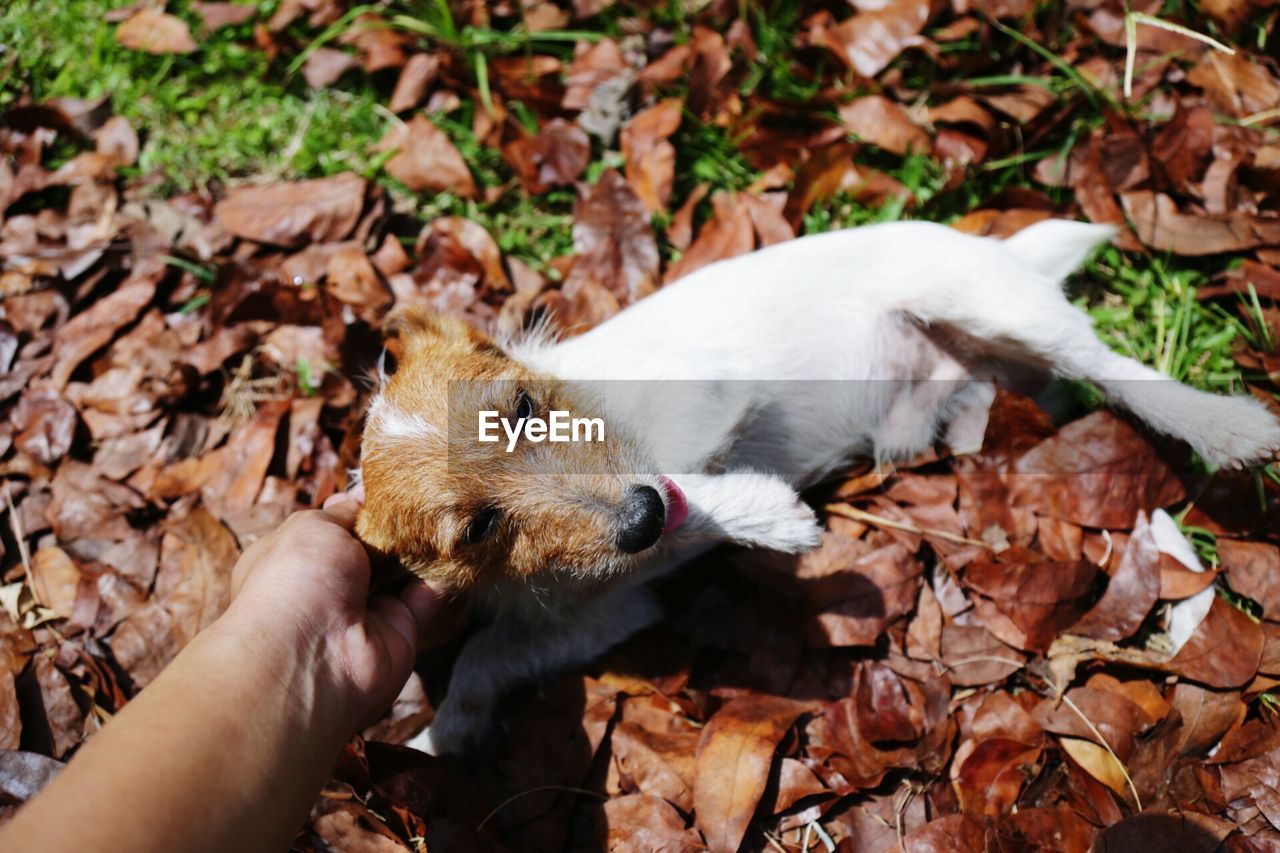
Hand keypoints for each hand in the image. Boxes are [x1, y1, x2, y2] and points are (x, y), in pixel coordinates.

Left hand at [218, 489, 439, 732]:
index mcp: (298, 557)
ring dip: (422, 548)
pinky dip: (440, 578)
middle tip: (427, 497)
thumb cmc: (297, 580)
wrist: (310, 657)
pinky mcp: (398, 632)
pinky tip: (456, 549)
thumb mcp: (313, 526)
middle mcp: (330, 585)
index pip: (334, 526)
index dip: (361, 506)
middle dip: (397, 525)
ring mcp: (365, 610)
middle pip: (374, 547)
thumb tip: (362, 500)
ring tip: (448, 515)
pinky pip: (425, 599)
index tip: (392, 487)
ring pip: (402, 571)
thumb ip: (345, 512)